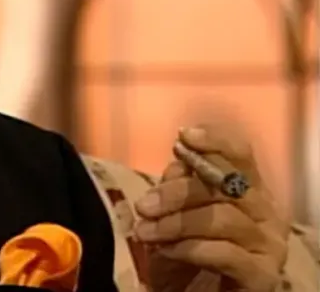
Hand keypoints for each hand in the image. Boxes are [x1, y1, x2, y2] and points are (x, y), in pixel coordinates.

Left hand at [133, 126, 288, 291]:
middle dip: (177, 193)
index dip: (215, 140)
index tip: (183, 137)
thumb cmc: (192, 247)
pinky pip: (225, 252)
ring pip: (223, 218)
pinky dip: (189, 248)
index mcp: (251, 189)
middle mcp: (268, 212)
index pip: (241, 154)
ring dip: (176, 223)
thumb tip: (178, 164)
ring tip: (145, 232)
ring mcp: (269, 244)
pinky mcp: (263, 275)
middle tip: (143, 206)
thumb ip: (183, 184)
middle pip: (226, 186)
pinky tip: (166, 251)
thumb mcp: (181, 210)